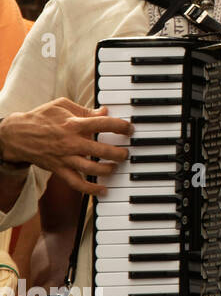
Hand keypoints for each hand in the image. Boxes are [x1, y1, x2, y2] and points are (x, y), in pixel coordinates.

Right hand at [0, 101, 130, 196]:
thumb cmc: (40, 117)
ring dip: (108, 170)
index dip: (121, 126)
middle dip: (119, 152)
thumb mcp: (61, 105)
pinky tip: (103, 190)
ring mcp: (65, 158)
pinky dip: (91, 189)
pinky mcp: (59, 169)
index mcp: (74, 124)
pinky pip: (76, 183)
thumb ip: (85, 109)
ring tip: (116, 166)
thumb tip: (105, 111)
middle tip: (127, 152)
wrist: (16, 135)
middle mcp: (71, 142)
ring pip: (91, 168)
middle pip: (102, 150)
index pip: (104, 124)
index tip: (130, 129)